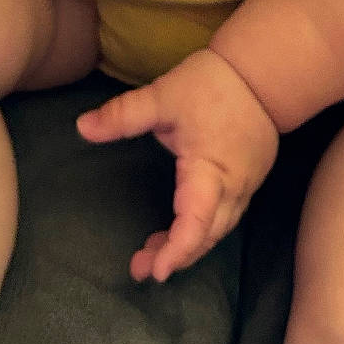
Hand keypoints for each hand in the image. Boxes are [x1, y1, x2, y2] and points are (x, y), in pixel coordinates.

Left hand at [77, 49, 278, 282]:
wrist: (262, 73)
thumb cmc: (213, 84)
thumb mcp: (163, 95)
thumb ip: (123, 114)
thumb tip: (81, 127)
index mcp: (211, 170)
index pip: (196, 222)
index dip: (177, 250)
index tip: (156, 270)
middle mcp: (233, 188)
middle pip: (206, 236)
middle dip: (174, 256)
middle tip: (139, 268)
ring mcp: (245, 188)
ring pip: (216, 230)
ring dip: (187, 245)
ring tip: (152, 254)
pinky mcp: (248, 183)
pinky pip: (224, 217)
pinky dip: (200, 230)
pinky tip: (179, 230)